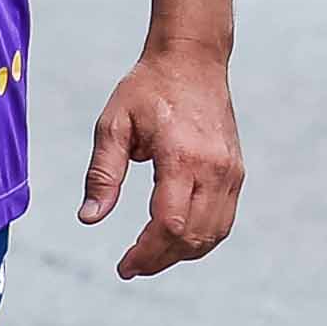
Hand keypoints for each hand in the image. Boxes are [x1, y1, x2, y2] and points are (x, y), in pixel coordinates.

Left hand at [81, 36, 241, 275]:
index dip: (146, 253)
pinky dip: (200, 238)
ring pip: (213, 234)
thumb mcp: (114, 125)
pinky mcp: (236, 171)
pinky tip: (175, 240)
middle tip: (131, 266)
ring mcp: (231, 171)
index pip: (169, 224)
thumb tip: (89, 218)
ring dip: (181, 254)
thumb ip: (103, 174)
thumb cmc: (147, 88)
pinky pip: (223, 220)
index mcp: (182, 157)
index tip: (124, 266)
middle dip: (159, 259)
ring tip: (150, 256)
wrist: (193, 59)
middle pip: (192, 237)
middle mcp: (214, 169)